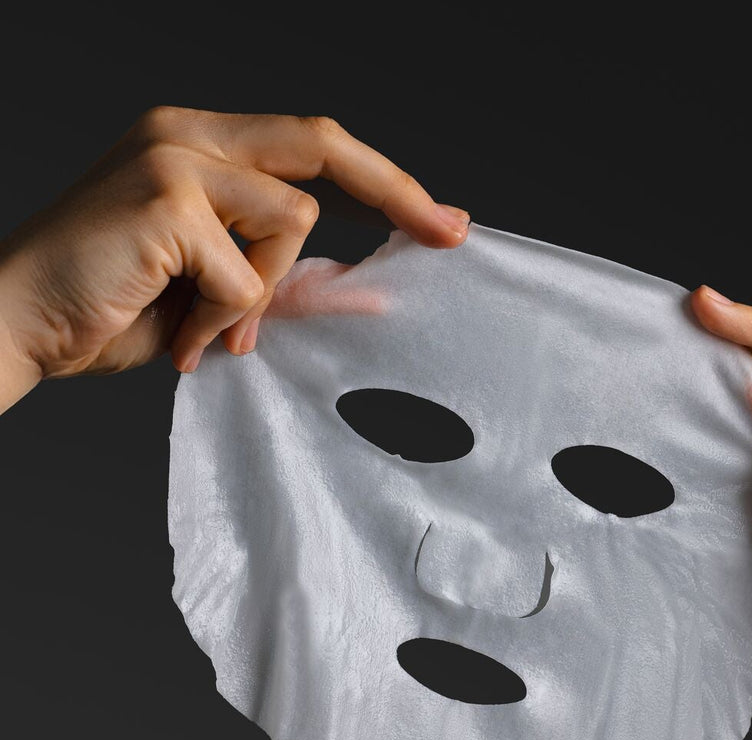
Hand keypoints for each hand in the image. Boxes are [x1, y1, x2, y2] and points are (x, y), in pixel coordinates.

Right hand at [0, 106, 468, 406]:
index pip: (312, 148)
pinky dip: (226, 318)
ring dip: (262, 294)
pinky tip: (181, 335)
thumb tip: (367, 291)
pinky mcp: (165, 198)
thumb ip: (284, 282)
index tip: (440, 221)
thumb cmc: (115, 308)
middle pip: (322, 144)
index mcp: (202, 147)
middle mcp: (190, 135)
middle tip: (451, 232)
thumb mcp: (219, 295)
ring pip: (291, 222)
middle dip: (396, 191)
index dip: (382, 182)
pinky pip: (247, 272)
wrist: (20, 324)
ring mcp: (175, 158)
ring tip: (207, 331)